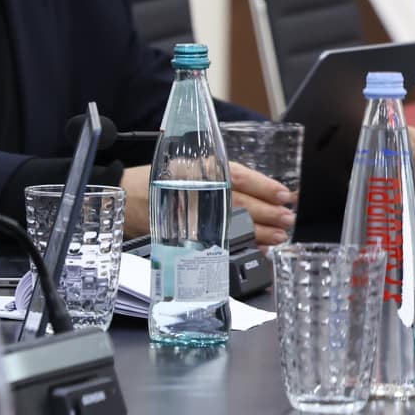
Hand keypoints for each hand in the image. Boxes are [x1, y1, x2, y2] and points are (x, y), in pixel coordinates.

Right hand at [122, 164, 294, 245]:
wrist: (126, 196)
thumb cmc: (158, 179)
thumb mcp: (187, 166)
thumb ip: (216, 173)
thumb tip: (258, 189)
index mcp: (199, 168)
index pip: (239, 176)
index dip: (264, 186)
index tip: (285, 194)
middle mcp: (197, 189)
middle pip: (241, 202)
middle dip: (268, 212)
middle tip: (288, 218)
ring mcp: (192, 212)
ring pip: (234, 222)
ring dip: (261, 231)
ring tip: (279, 236)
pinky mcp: (187, 231)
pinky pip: (220, 240)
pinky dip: (242, 245)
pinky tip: (258, 248)